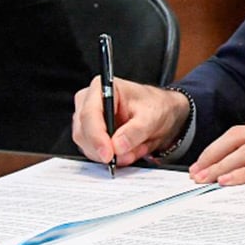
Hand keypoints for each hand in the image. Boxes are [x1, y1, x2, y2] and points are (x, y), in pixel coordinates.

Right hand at [71, 77, 187, 165]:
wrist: (162, 112)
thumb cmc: (155, 105)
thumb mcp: (152, 116)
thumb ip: (135, 131)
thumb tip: (117, 147)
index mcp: (102, 88)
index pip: (89, 114)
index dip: (96, 137)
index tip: (108, 155)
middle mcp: (88, 102)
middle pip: (83, 133)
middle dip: (106, 149)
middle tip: (129, 155)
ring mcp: (87, 120)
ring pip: (87, 146)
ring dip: (113, 155)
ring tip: (137, 148)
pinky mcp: (91, 135)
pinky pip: (95, 153)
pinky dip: (115, 157)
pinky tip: (131, 150)